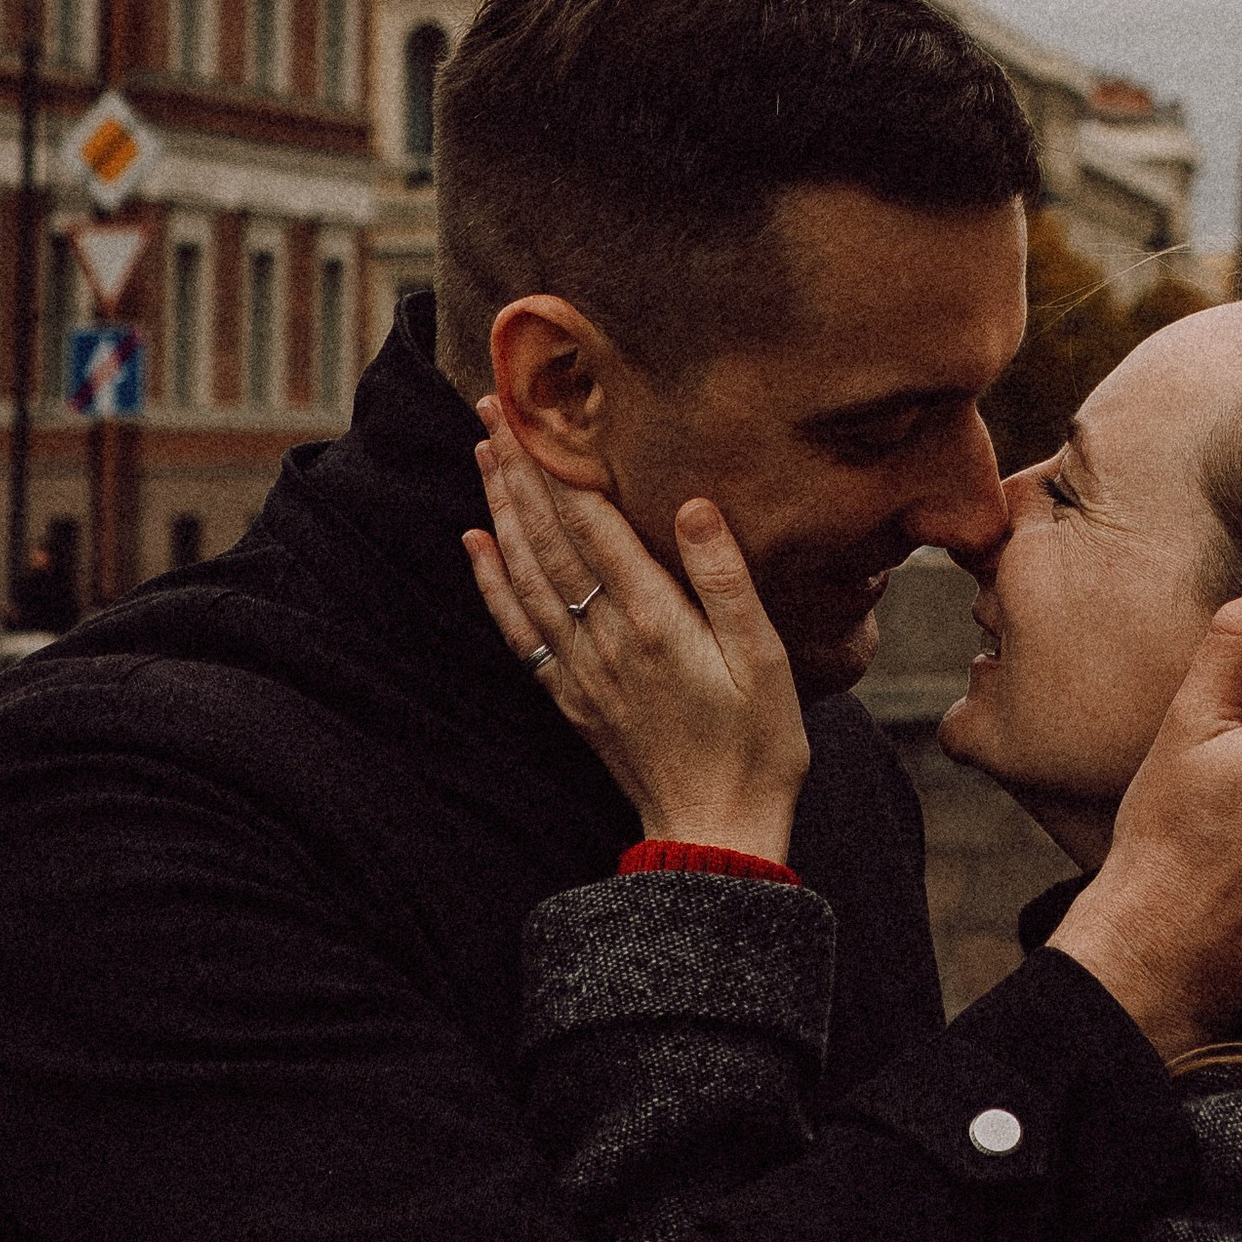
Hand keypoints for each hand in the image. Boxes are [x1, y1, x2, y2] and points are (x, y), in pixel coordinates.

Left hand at [464, 408, 809, 862]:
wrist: (716, 834)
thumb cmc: (759, 743)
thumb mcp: (765, 657)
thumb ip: (725, 578)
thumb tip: (692, 503)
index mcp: (655, 621)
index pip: (594, 526)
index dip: (562, 465)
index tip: (538, 411)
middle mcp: (606, 639)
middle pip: (549, 540)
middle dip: (519, 470)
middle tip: (493, 407)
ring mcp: (581, 670)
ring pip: (526, 576)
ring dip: (501, 511)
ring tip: (484, 454)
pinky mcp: (572, 696)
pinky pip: (518, 629)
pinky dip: (492, 583)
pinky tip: (477, 545)